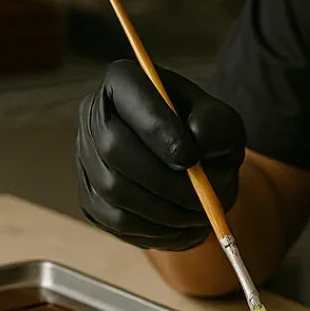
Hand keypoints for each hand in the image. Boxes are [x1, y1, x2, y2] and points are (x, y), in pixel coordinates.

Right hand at [76, 59, 245, 249]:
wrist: (194, 166)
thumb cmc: (206, 135)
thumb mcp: (222, 122)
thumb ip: (217, 124)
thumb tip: (197, 138)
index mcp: (125, 82)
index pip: (129, 96)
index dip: (157, 129)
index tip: (190, 158)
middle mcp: (95, 115)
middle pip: (113, 147)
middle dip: (162, 178)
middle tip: (200, 197)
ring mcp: (87, 158)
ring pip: (114, 189)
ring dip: (163, 208)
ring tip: (199, 214)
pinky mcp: (91, 197)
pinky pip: (116, 220)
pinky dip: (154, 228)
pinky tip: (181, 226)